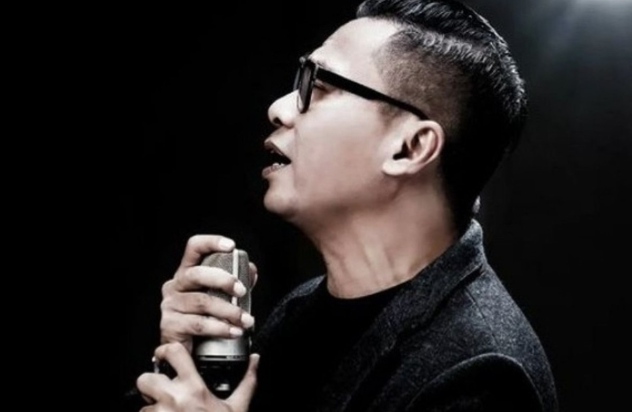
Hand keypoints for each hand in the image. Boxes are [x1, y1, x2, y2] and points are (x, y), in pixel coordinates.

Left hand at [136, 342, 259, 411]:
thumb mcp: (238, 406)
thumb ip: (247, 381)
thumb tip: (255, 360)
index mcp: (194, 388)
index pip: (173, 353)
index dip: (166, 351)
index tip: (167, 356)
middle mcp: (173, 399)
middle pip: (145, 379)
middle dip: (152, 385)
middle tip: (164, 393)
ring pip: (143, 406)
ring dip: (152, 410)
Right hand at [160, 235, 257, 351]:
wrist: (185, 352)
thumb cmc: (204, 318)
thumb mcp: (222, 297)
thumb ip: (235, 282)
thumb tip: (251, 271)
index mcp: (187, 273)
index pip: (194, 248)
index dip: (211, 243)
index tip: (231, 246)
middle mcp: (174, 286)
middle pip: (197, 274)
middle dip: (223, 280)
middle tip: (242, 290)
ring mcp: (170, 305)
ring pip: (201, 302)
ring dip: (228, 311)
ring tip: (245, 320)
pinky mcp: (170, 326)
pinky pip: (199, 324)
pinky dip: (220, 328)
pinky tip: (233, 332)